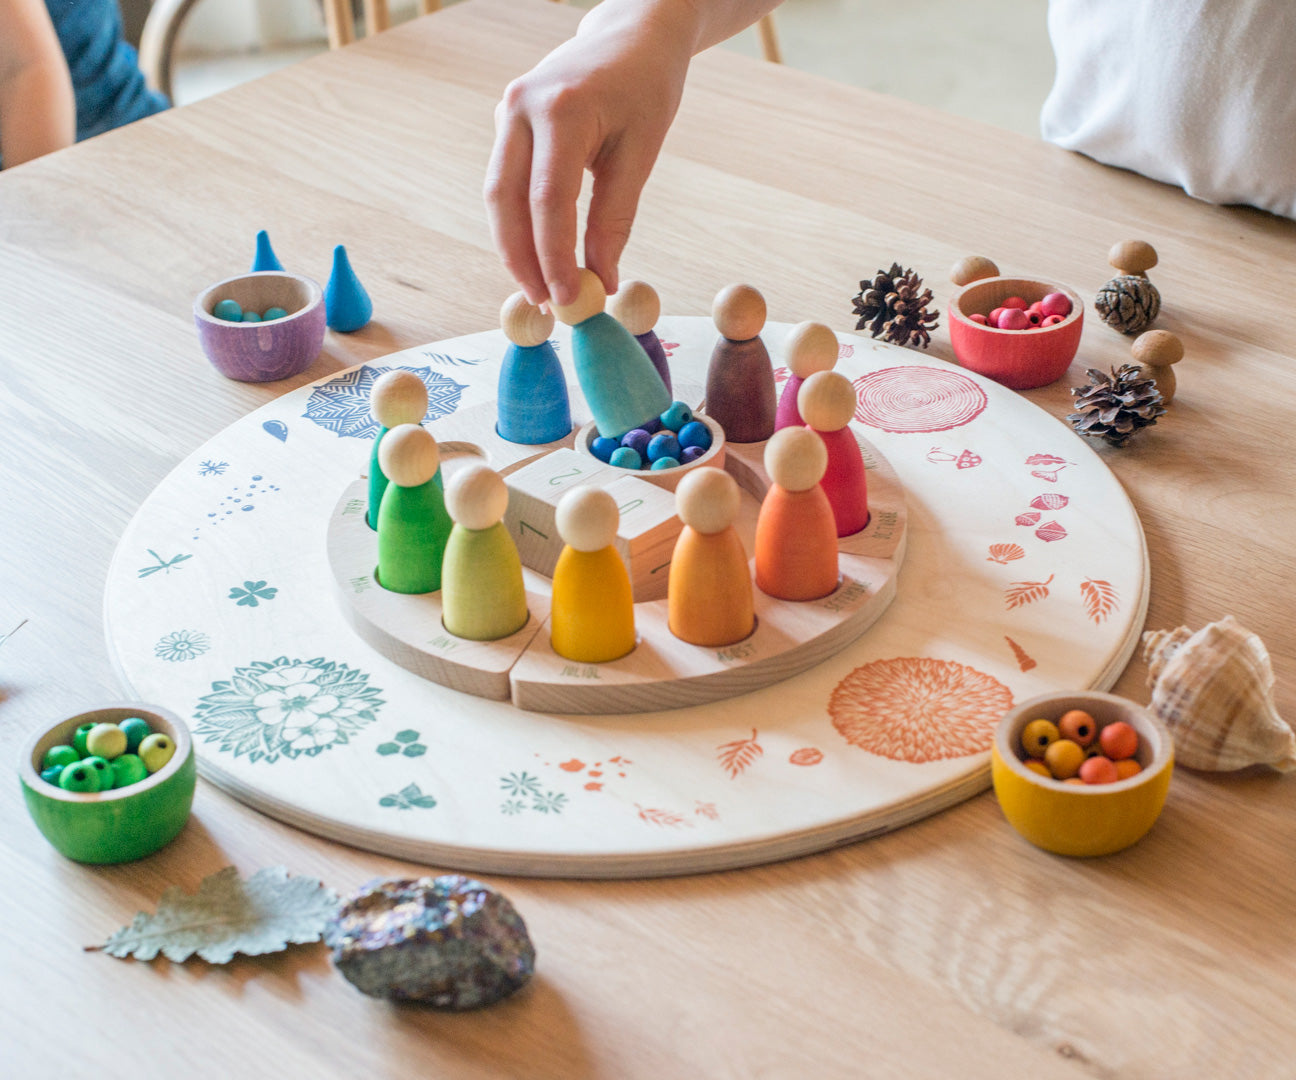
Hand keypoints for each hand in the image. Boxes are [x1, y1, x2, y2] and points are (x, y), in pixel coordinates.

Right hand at [484, 6, 692, 307]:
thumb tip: (601, 281)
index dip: (554, 257)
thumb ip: (615, 218)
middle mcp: (521, 108)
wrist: (629, 35)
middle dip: (521, 260)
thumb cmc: (645, 88)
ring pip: (497, 196)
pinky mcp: (507, 123)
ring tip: (541, 289)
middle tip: (544, 305)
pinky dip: (518, 223)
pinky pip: (505, 183)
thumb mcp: (640, 153)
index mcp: (561, 109)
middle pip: (506, 201)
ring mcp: (507, 113)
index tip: (567, 300)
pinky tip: (538, 254)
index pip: (548, 201)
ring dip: (515, 247)